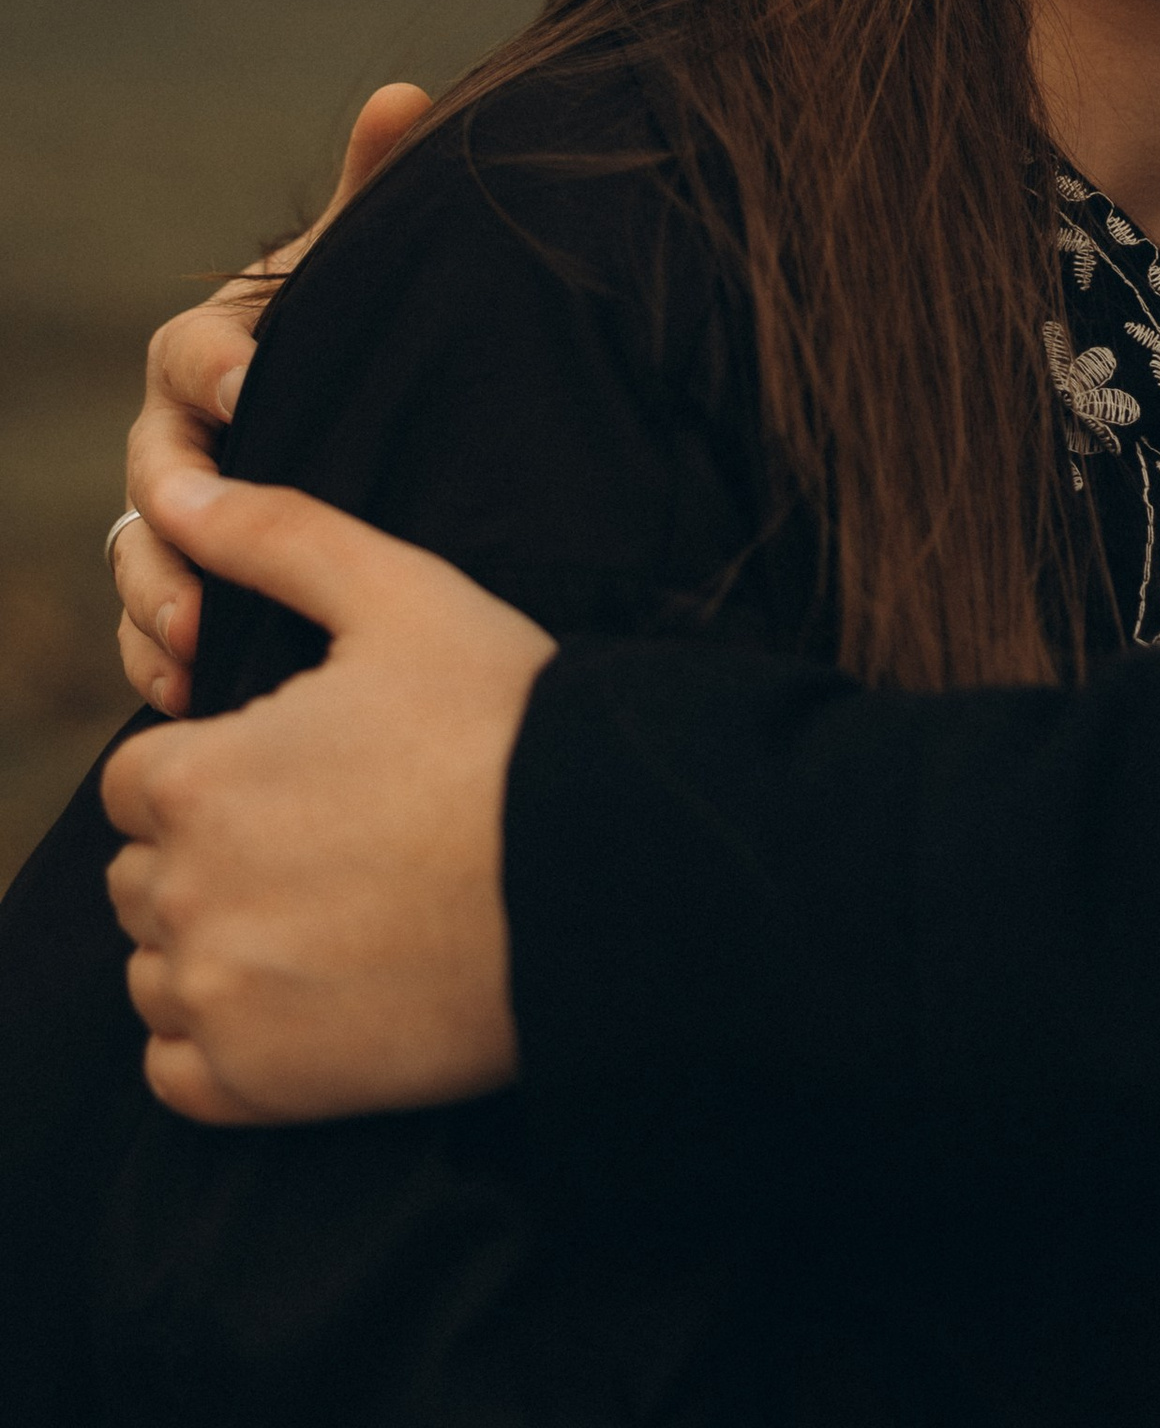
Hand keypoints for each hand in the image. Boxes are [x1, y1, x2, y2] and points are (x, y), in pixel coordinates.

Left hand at [101, 469, 552, 1124]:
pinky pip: (178, 1072)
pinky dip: (221, 1040)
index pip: (141, 780)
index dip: (216, 765)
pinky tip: (307, 992)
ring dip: (212, 943)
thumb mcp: (400, 595)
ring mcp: (219, 1001)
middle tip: (330, 833)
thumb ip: (274, 533)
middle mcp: (183, 897)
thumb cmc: (506, 722)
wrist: (603, 872)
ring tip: (329, 908)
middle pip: (144, 876)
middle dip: (211, 852)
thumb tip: (175, 487)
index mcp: (196, 778)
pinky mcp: (261, 1087)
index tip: (304, 766)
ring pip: (156, 970)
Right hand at [115, 83, 430, 713]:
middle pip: (151, 472)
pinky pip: (145, 630)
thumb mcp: (365, 271)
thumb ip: (373, 190)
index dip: (219, 367)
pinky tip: (196, 692)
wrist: (360, 424)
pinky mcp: (184, 587)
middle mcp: (174, 437)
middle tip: (209, 536)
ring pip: (139, 558)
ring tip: (197, 645)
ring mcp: (170, 519)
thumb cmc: (351, 333)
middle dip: (176, 510)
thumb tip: (402, 95)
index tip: (256, 386)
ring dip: (158, 601)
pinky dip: (159, 661)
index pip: (191, 353)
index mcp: (210, 352)